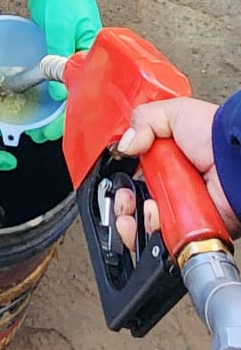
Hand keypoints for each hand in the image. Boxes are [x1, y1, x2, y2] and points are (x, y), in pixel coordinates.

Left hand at [16, 0, 101, 143]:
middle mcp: (85, 59)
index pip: (84, 96)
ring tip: (33, 123)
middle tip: (36, 133)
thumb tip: (59, 94)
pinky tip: (34, 99)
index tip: (50, 132)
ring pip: (62, 88)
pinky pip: (52, 75)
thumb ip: (58, 60)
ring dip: (49, 105)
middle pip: (73, 97)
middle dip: (56, 118)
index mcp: (94, 55)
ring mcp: (71, 54)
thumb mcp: (60, 28)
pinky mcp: (58, 47)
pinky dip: (44, 88)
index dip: (67, 117)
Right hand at [113, 97, 240, 250]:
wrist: (235, 160)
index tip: (119, 180)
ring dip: (138, 219)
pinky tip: (157, 218)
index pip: (135, 174)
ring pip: (147, 223)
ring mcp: (180, 207)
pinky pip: (165, 236)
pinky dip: (156, 232)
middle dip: (125, 204)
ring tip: (147, 208)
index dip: (123, 179)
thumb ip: (143, 120)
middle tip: (127, 199)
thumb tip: (123, 144)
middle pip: (136, 202)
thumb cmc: (215, 134)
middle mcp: (173, 185)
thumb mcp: (174, 112)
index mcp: (167, 159)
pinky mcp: (190, 226)